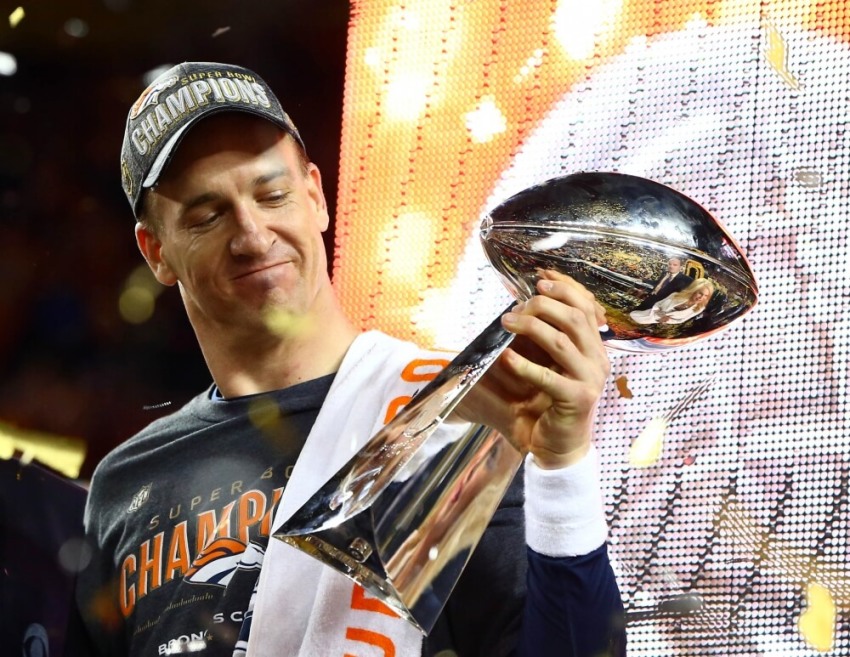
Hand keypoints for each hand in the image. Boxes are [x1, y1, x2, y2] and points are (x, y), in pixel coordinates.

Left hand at [454, 271, 609, 468]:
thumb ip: (547, 334)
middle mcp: (598, 359)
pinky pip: (549, 376)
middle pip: (575, 317)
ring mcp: (591, 379)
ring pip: (561, 341)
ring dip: (531, 326)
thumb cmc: (549, 402)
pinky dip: (525, 365)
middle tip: (517, 305)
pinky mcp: (577, 399)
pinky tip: (506, 357)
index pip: (586, 305)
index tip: (540, 277)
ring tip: (507, 322)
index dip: (564, 286)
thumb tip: (527, 300)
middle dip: (544, 304)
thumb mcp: (550, 362)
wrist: (558, 446)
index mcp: (595, 346)